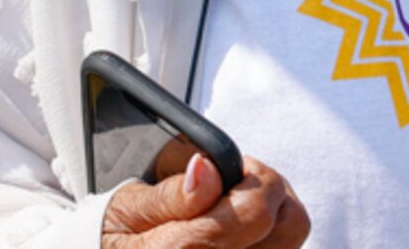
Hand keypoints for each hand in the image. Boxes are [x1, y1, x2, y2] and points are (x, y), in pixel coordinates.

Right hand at [102, 145, 309, 247]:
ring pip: (291, 241)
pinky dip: (266, 236)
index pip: (261, 209)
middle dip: (272, 193)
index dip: (254, 176)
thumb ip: (172, 194)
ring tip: (235, 207)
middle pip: (292, 226)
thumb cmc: (117, 240)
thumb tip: (206, 169)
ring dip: (273, 216)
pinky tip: (237, 230)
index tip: (231, 168)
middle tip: (235, 185)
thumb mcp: (127, 210)